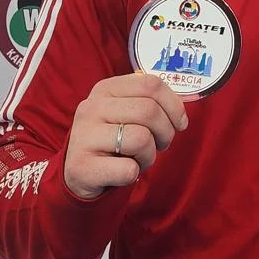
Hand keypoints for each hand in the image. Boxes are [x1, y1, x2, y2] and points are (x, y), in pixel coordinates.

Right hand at [64, 74, 188, 199]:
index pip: (150, 84)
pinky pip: (128, 169)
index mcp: (105, 89)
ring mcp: (83, 136)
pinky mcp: (81, 166)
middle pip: (149, 111)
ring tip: (138, 158)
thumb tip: (180, 114)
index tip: (180, 123)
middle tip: (160, 144)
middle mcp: (91, 108)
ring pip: (141, 139)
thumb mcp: (127, 113)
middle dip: (166, 132)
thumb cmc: (113, 140)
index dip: (174, 105)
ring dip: (149, 155)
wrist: (79, 174)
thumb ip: (150, 103)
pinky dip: (134, 174)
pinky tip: (123, 172)